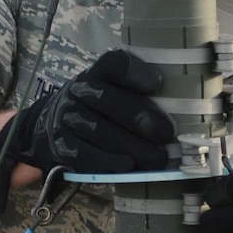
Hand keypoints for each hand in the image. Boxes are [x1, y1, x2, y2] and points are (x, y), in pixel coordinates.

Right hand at [0, 50, 175, 209]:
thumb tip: (181, 112)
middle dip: (140, 118)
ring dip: (132, 146)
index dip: (134, 73)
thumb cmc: (98, 110)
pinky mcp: (60, 144)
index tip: (157, 85)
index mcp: (97, 73)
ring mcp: (67, 118)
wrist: (51, 128)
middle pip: (108, 100)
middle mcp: (78, 91)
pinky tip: (127, 167)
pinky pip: (84, 154)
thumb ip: (138, 95)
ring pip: (100, 131)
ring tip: (157, 158)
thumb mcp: (113, 92)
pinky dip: (107, 161)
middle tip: (167, 134)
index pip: (113, 65)